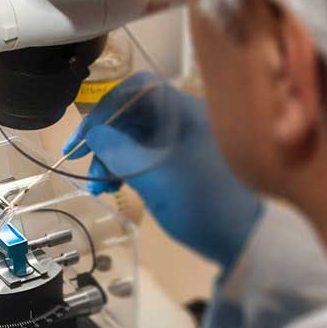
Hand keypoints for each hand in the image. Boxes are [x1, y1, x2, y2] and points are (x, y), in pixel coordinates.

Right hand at [64, 72, 261, 269]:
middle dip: (105, 139)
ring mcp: (182, 141)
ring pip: (135, 136)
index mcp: (184, 111)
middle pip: (132, 114)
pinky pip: (145, 154)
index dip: (105, 108)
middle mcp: (183, 119)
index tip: (85, 138)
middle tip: (89, 170)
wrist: (241, 238)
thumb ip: (118, 150)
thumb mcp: (154, 177)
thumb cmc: (201, 202)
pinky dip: (125, 167)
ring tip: (100, 186)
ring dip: (112, 157)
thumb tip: (94, 134)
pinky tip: (114, 186)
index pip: (136, 89)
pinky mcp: (180, 162)